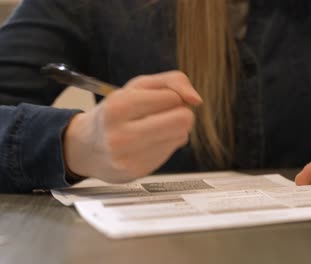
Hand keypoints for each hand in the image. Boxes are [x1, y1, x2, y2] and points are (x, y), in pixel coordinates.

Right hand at [63, 71, 201, 182]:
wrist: (86, 147)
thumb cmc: (116, 112)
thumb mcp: (139, 86)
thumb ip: (173, 81)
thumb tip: (196, 100)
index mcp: (119, 106)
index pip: (174, 98)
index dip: (171, 96)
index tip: (156, 100)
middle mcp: (121, 134)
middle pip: (183, 119)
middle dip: (180, 113)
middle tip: (162, 114)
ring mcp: (129, 157)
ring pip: (181, 135)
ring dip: (174, 129)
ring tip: (151, 129)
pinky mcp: (137, 172)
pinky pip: (171, 151)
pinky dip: (165, 144)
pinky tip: (147, 143)